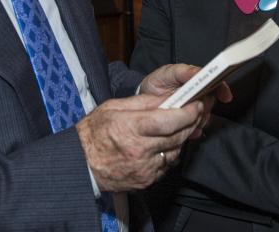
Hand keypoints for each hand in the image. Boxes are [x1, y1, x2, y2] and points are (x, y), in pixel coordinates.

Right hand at [76, 94, 203, 191]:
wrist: (80, 163)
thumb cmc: (95, 131)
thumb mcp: (114, 106)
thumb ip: (143, 102)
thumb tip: (168, 97)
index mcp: (131, 127)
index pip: (169, 120)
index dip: (187, 112)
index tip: (196, 104)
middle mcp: (140, 149)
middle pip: (176, 135)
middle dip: (191, 122)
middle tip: (197, 111)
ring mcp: (144, 168)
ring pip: (175, 150)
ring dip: (183, 137)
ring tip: (183, 124)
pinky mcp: (146, 180)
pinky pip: (167, 164)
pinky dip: (171, 152)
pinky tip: (168, 142)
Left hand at [139, 64, 232, 137]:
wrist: (144, 99)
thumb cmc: (157, 82)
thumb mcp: (168, 73)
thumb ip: (184, 71)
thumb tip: (201, 72)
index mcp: (196, 80)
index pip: (217, 83)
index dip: (222, 89)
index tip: (225, 97)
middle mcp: (199, 94)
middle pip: (212, 103)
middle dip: (205, 107)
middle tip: (193, 108)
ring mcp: (194, 109)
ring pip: (206, 117)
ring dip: (198, 120)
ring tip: (184, 119)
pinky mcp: (188, 123)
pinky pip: (197, 128)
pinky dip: (193, 130)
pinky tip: (185, 129)